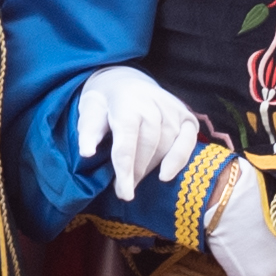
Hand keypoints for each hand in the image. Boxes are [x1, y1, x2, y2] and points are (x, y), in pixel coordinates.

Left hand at [67, 63, 206, 198]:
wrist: (125, 82)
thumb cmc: (105, 103)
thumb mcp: (89, 111)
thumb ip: (88, 131)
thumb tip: (86, 152)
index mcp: (126, 101)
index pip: (127, 139)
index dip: (125, 168)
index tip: (124, 193)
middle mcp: (153, 102)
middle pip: (149, 145)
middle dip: (137, 171)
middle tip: (125, 190)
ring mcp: (172, 108)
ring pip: (167, 145)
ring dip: (152, 168)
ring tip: (137, 179)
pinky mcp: (186, 115)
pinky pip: (188, 141)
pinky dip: (179, 160)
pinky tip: (166, 175)